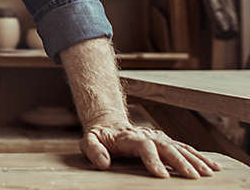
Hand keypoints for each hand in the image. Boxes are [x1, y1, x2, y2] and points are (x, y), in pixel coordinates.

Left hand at [81, 123, 221, 178]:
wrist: (109, 124)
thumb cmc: (99, 137)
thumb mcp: (88, 141)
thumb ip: (93, 150)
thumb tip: (103, 163)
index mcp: (130, 137)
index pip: (144, 147)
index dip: (153, 160)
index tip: (161, 175)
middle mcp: (148, 136)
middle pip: (167, 147)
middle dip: (180, 162)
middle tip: (193, 177)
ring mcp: (159, 138)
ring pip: (180, 147)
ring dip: (195, 160)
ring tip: (208, 173)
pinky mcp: (166, 142)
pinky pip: (185, 148)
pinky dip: (200, 157)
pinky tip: (213, 167)